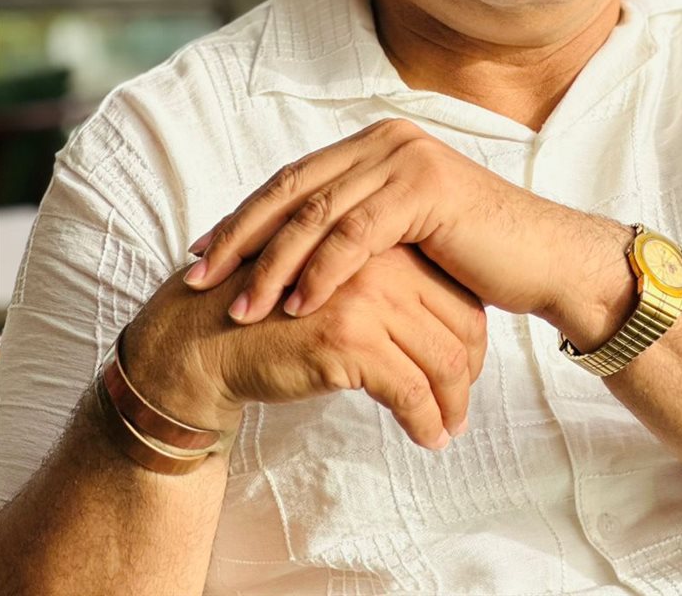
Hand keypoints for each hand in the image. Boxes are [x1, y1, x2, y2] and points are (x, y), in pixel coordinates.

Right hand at [123, 244, 486, 449]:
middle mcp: (383, 261)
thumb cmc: (276, 315)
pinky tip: (427, 439)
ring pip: (444, 359)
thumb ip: (391, 289)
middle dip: (470, 373)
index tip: (468, 370)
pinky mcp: (348, 341)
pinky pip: (412, 392)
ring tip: (450, 429)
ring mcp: (368, 298)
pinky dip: (427, 422)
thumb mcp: (342, 283)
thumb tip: (451, 328)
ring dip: (454, 404)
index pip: (459, 292)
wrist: (208, 335)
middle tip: (462, 406)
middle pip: (462, 323)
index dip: (473, 338)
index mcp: (386, 242)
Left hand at [185, 118, 632, 346]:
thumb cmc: (472, 255)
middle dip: (239, 237)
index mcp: (376, 143)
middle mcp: (386, 139)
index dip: (243, 216)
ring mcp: (405, 158)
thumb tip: (288, 250)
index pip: (293, 178)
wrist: (542, 259)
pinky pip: (355, 236)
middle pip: (293, 189)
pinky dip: (319, 273)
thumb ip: (354, 226)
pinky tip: (294, 307)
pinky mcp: (424, 189)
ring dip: (271, 265)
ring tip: (238, 308)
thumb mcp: (401, 234)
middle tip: (197, 278)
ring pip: (317, 214)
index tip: (201, 254)